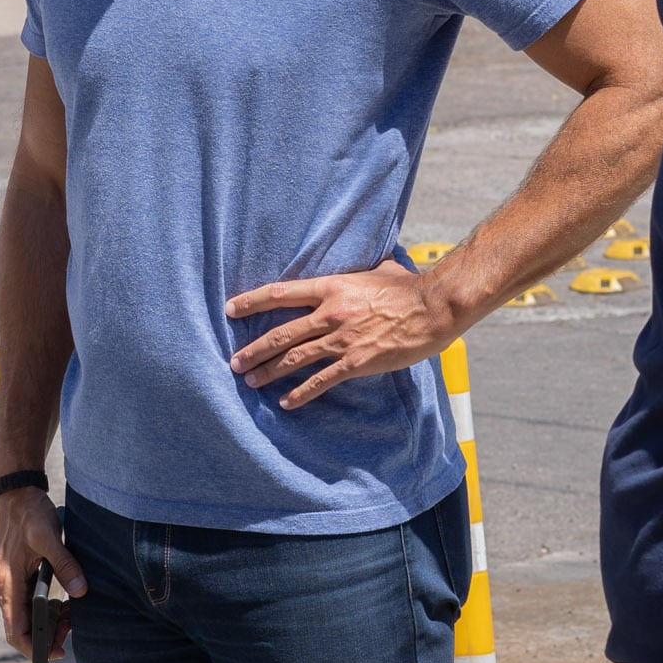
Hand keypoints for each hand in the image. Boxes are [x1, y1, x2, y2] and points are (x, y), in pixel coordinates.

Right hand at [0, 486, 82, 654]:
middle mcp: (3, 588)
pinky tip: (62, 603)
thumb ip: (64, 564)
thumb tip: (80, 592)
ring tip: (71, 617)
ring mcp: (7, 583)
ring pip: (24, 618)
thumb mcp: (49, 536)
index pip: (15, 631)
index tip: (55, 654)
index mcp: (8, 584)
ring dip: (46, 624)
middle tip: (71, 632)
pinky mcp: (14, 577)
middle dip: (45, 638)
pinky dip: (43, 610)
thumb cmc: (29, 513)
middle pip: (20, 629)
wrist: (15, 493)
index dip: (34, 649)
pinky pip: (26, 604)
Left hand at [226, 261, 450, 407]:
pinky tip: (285, 403)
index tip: (231, 310)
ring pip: (294, 359)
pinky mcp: (355, 362)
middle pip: (281, 334)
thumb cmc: (408, 286)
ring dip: (268, 372)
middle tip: (234, 361)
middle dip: (253, 350)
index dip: (252, 302)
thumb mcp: (377, 269)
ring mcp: (341, 340)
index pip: (280, 293)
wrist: (432, 309)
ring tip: (249, 381)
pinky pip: (320, 381)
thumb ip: (359, 270)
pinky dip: (300, 393)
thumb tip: (363, 259)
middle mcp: (329, 313)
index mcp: (331, 287)